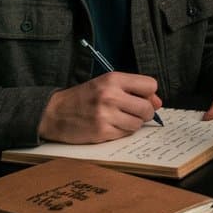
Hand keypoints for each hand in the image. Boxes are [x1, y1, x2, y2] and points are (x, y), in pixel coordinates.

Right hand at [38, 72, 162, 143]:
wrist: (54, 113)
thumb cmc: (84, 97)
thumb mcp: (107, 84)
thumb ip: (134, 90)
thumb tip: (158, 103)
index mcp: (113, 79)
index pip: (150, 85)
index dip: (149, 94)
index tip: (141, 97)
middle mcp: (110, 95)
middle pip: (147, 108)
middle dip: (144, 112)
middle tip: (132, 112)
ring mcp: (106, 115)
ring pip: (138, 123)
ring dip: (133, 123)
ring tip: (119, 119)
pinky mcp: (102, 131)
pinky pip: (126, 134)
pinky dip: (122, 131)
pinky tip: (110, 126)